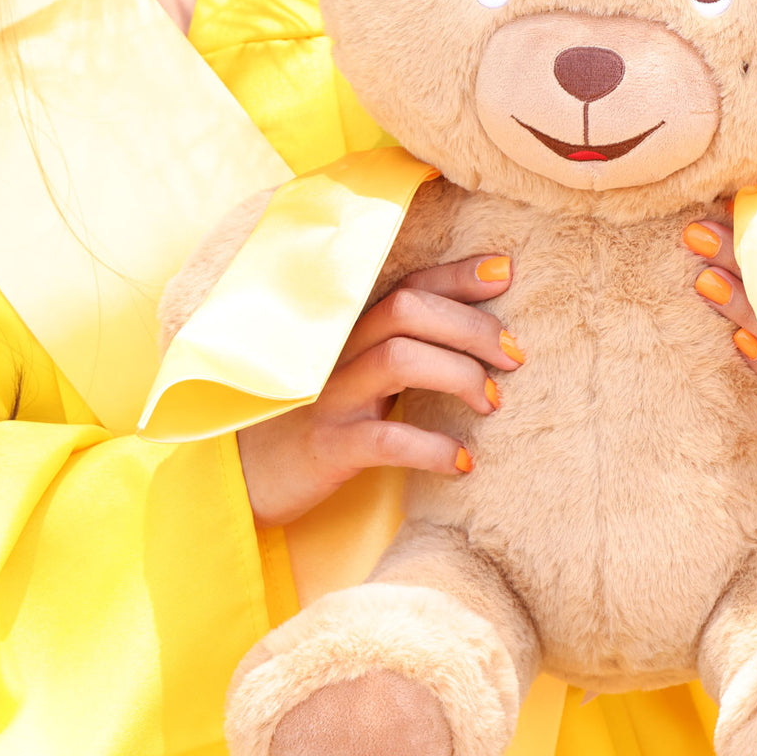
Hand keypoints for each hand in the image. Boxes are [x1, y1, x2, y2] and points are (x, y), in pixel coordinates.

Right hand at [237, 255, 521, 526]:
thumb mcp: (359, 382)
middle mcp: (338, 355)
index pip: (408, 285)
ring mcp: (329, 398)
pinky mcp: (326, 448)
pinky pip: (386, 439)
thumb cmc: (320, 426)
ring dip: (459, 374)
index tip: (506, 272)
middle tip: (515, 357)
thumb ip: (404, 355)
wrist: (241, 483)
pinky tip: (464, 463)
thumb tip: (482, 342)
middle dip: (471, 326)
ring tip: (493, 403)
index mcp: (350, 334)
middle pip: (408, 311)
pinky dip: (432, 447)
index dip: (458, 276)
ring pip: (398, 359)